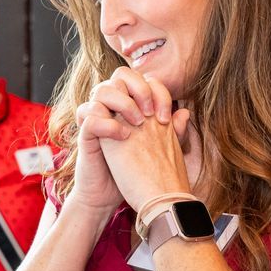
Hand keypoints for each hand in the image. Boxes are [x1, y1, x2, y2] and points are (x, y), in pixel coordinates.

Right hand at [87, 68, 193, 211]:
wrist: (111, 196)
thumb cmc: (134, 172)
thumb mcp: (157, 149)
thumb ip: (172, 132)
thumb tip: (185, 113)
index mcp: (128, 105)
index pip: (141, 78)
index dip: (157, 90)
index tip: (166, 116)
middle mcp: (110, 107)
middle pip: (120, 74)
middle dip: (139, 89)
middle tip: (151, 113)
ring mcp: (96, 119)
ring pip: (101, 90)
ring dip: (123, 103)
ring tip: (137, 124)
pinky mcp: (85, 135)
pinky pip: (88, 115)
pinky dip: (107, 123)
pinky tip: (123, 136)